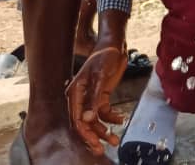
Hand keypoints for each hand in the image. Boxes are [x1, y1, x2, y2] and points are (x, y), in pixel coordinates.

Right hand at [67, 39, 126, 154]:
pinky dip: (111, 117)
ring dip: (104, 130)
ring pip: (95, 119)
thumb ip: (94, 98)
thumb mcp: (100, 76)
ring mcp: (91, 97)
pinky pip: (104, 111)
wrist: (114, 45)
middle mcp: (80, 97)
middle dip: (94, 136)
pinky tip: (120, 119)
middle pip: (85, 122)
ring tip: (114, 139)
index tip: (94, 144)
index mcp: (75, 93)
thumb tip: (88, 118)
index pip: (77, 119)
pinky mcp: (102, 95)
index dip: (85, 133)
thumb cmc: (104, 56)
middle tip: (103, 149)